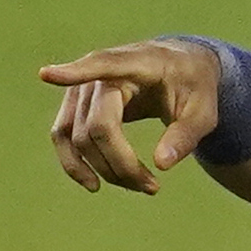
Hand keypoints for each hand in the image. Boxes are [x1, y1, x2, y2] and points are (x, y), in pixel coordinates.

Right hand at [37, 38, 223, 194]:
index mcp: (137, 62)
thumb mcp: (205, 111)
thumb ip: (186, 135)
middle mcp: (101, 72)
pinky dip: (74, 163)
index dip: (74, 73)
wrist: (180, 69)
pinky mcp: (76, 105)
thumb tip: (162, 165)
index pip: (102, 67)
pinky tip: (93, 184)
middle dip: (121, 165)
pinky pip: (63, 136)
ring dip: (102, 170)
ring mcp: (83, 88)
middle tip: (153, 188)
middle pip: (97, 127)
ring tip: (139, 187)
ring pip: (77, 137)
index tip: (46, 74)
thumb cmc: (194, 87)